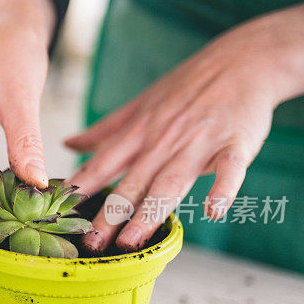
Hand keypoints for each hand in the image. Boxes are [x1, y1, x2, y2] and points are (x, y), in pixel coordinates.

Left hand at [65, 3, 303, 252]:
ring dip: (150, 212)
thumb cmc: (188, 85)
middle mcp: (162, 140)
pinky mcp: (234, 143)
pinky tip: (213, 211)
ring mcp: (198, 143)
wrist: (243, 59)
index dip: (81, 189)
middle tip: (91, 244)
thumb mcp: (140, 104)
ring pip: (170, 183)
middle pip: (132, 182)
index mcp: (138, 133)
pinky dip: (223, 189)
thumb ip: (105, 130)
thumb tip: (67, 144)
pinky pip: (228, 169)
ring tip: (131, 240)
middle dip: (110, 214)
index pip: (102, 165)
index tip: (60, 213)